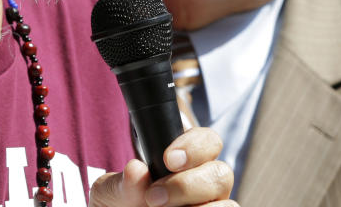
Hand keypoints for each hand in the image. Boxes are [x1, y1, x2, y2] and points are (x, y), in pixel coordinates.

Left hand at [88, 127, 235, 206]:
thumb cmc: (120, 202)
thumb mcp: (112, 192)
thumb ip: (124, 182)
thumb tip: (136, 169)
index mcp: (187, 159)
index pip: (208, 140)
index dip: (193, 147)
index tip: (167, 159)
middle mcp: (206, 181)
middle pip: (221, 173)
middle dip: (187, 185)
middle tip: (152, 197)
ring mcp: (213, 205)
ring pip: (228, 205)